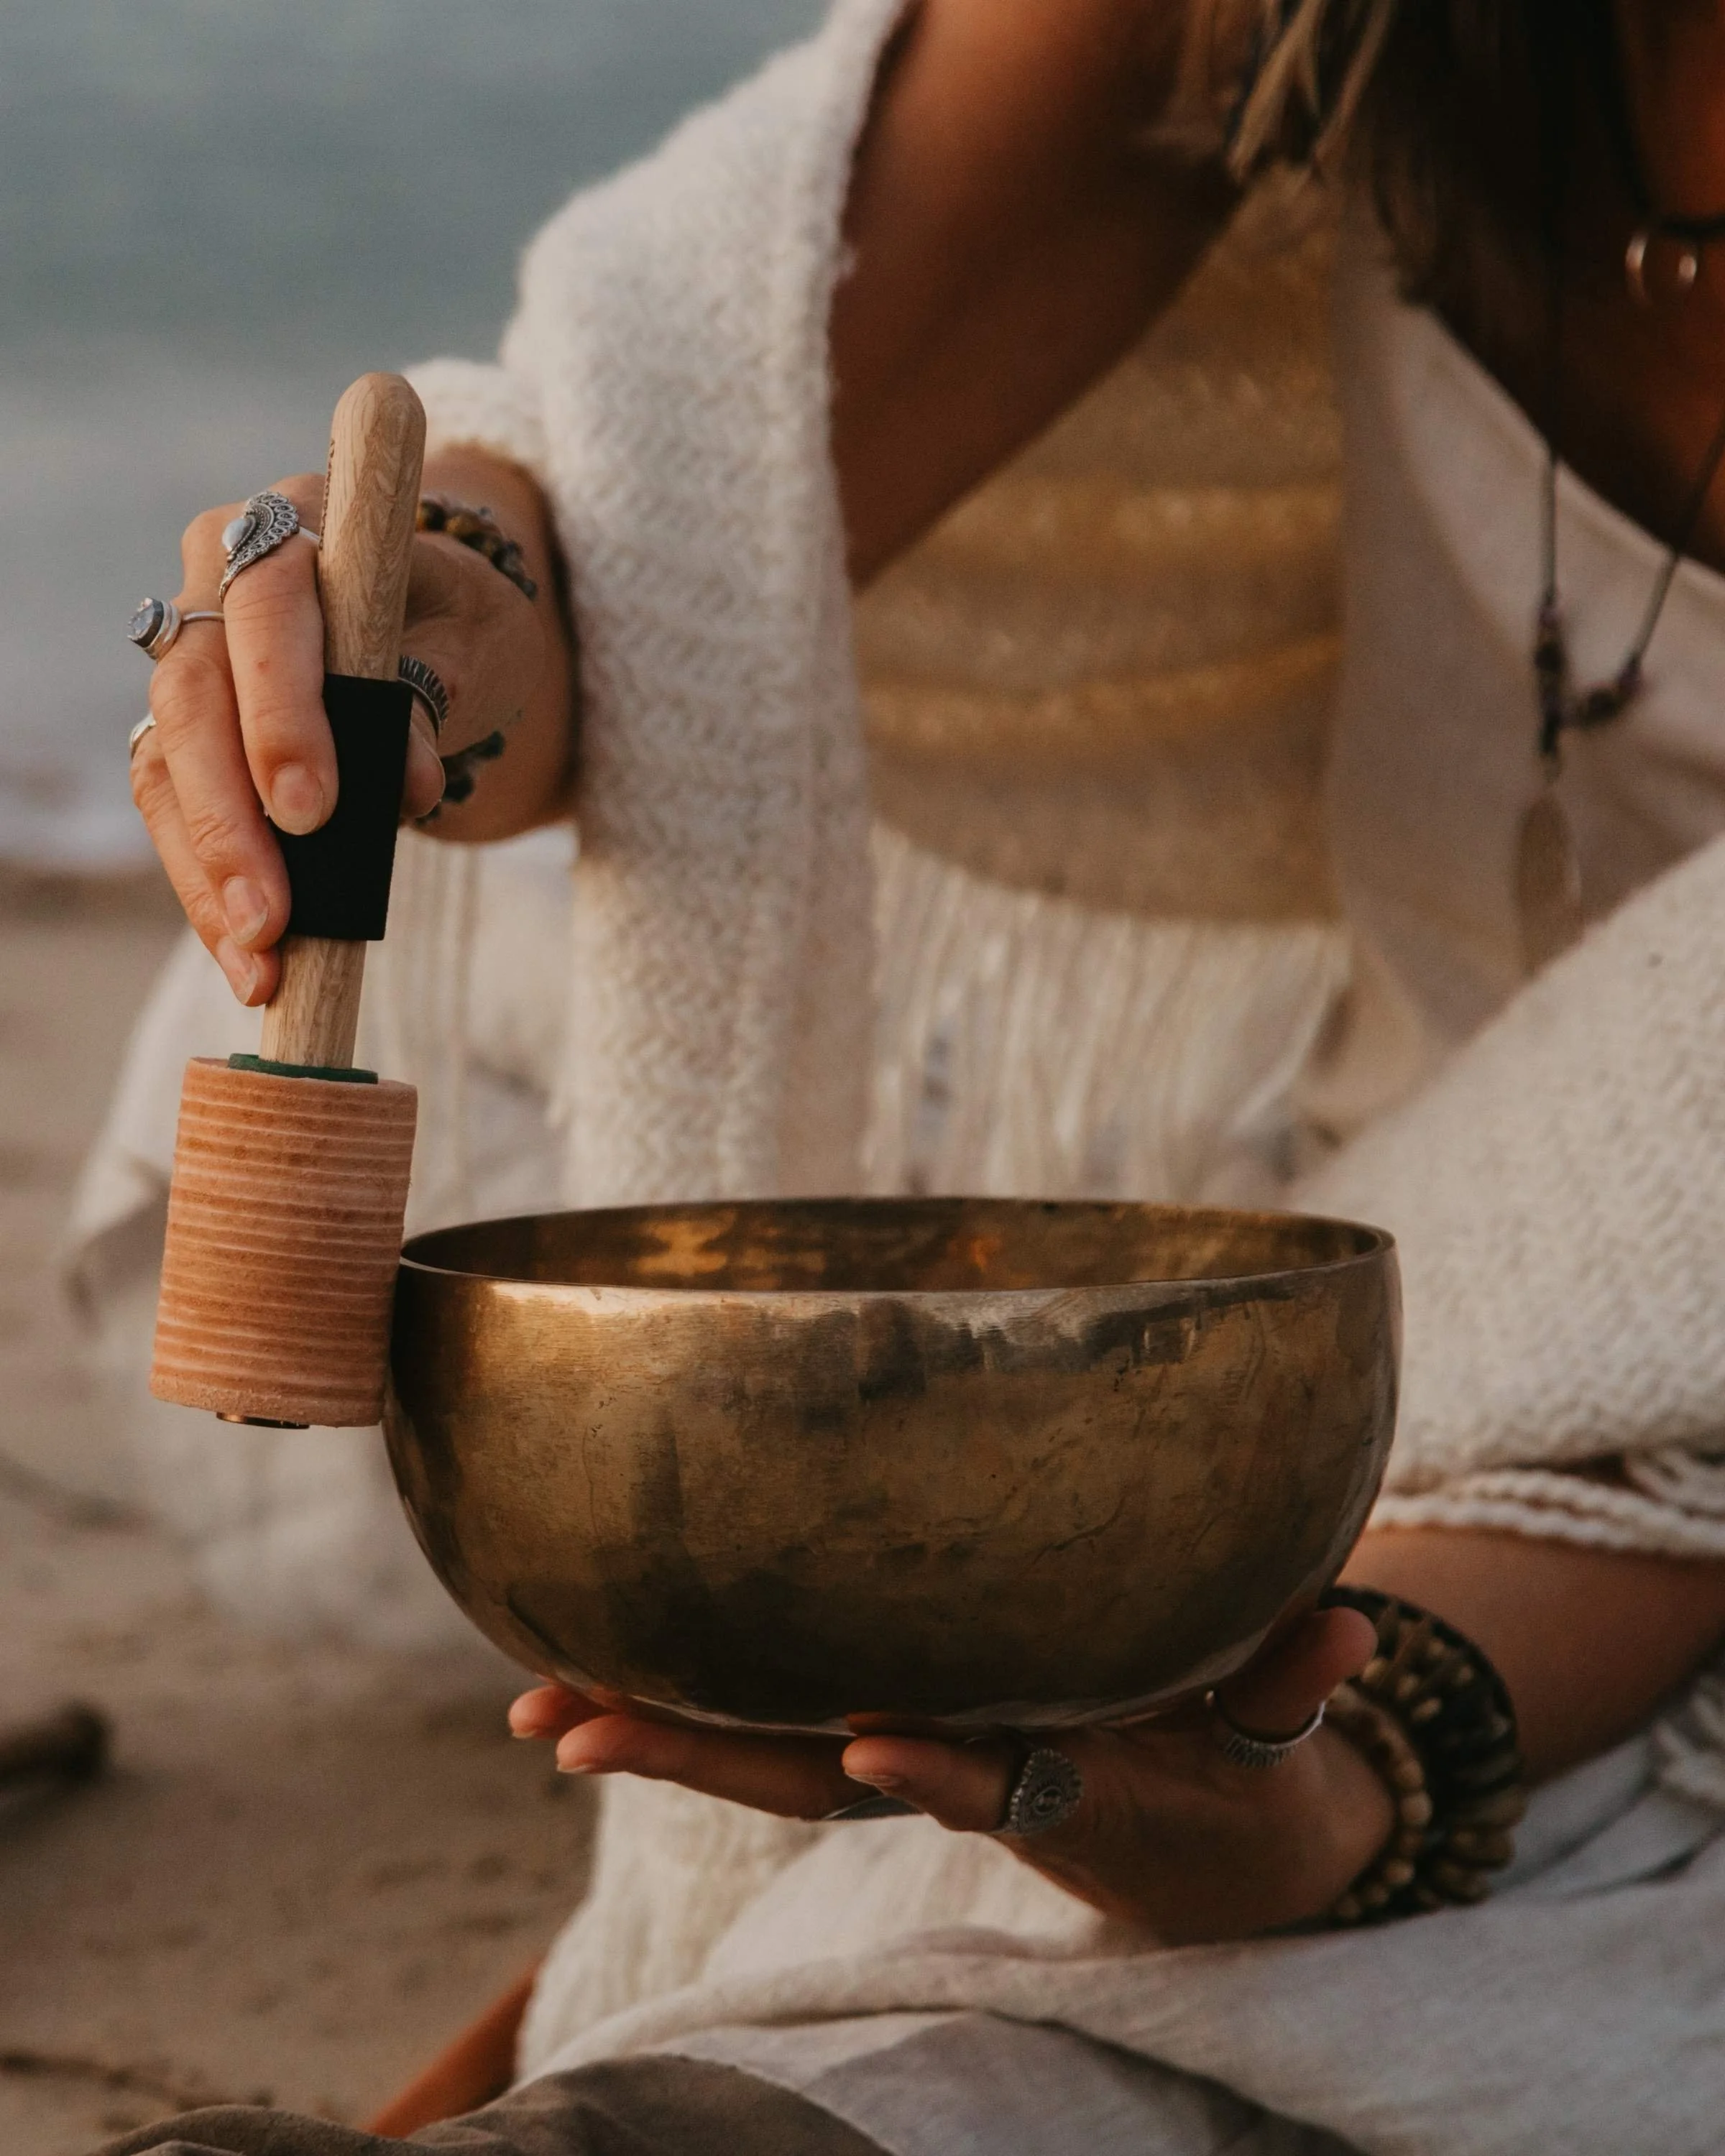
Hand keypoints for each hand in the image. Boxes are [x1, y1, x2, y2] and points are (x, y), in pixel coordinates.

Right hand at [131, 449, 563, 1006]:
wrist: (441, 623)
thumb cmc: (464, 618)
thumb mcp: (480, 639)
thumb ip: (438, 691)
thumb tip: (401, 784)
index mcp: (291, 531)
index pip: (265, 610)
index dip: (280, 713)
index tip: (312, 811)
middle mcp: (214, 587)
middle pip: (193, 700)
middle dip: (231, 822)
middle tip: (273, 919)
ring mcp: (189, 663)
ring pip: (165, 768)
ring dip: (208, 875)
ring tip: (260, 964)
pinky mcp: (184, 734)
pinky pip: (175, 812)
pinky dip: (209, 889)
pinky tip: (249, 959)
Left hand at [510, 1604, 1390, 1943]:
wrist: (1201, 1854)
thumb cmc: (1241, 1774)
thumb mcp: (1281, 1741)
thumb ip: (1299, 1679)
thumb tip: (1355, 1625)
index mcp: (1070, 1771)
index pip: (999, 1769)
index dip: (941, 1760)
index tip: (870, 1741)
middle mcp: (967, 1769)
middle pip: (825, 1778)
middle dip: (706, 1754)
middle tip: (577, 1728)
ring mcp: (919, 1756)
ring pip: (777, 1758)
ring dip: (663, 1735)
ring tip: (540, 1709)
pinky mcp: (895, 1736)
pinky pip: (781, 1726)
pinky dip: (694, 1705)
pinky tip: (596, 1664)